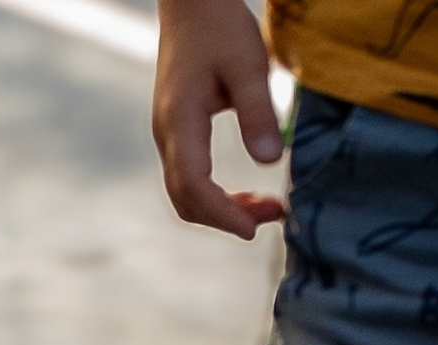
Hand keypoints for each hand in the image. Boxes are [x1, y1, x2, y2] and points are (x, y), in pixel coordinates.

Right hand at [153, 0, 284, 236]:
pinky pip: (189, 177)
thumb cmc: (220, 26)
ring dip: (222, 208)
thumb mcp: (249, 65)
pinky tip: (244, 189)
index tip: (254, 228)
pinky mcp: (176, 131)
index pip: (194, 187)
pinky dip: (216, 193)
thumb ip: (258, 113)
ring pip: (186, 193)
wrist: (191, 1)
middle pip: (185, 200)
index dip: (223, 214)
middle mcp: (167, 135)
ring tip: (263, 206)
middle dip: (225, 218)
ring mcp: (168, 135)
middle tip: (271, 215)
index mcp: (180, 122)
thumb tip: (270, 162)